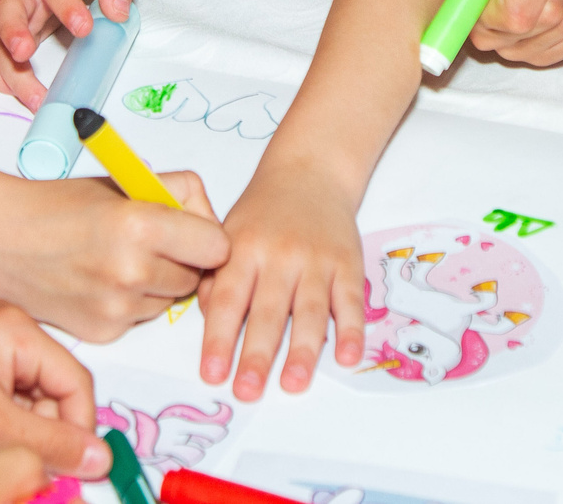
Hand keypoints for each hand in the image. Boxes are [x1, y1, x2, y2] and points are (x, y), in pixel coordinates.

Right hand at [0, 0, 138, 106]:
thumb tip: (118, 14)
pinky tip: (21, 96)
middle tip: (24, 54)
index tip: (84, 27)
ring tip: (35, 98)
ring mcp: (8, 14)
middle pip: (8, 11)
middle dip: (13, 33)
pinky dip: (0, 79)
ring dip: (10, 72)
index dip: (67, 5)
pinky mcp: (2, 34)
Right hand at [0, 158, 229, 342]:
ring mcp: (116, 308)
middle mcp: (132, 271)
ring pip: (168, 301)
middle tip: (150, 243)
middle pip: (195, 278)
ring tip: (117, 260)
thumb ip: (176, 193)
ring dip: (156, 284)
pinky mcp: (102, 333)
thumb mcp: (123, 181)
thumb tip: (209, 221)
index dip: (207, 238)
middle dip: (182, 261)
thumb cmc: (56, 205)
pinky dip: (130, 304)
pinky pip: (139, 319)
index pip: (217, 247)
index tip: (193, 232)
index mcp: (141, 224)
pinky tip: (98, 282)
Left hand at [0, 301, 108, 479]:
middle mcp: (11, 326)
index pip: (75, 380)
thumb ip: (54, 446)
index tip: (76, 466)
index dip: (79, 427)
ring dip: (27, 430)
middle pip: (58, 388)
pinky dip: (10, 424)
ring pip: (39, 397)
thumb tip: (104, 459)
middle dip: (48, 430)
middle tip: (26, 462)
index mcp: (17, 327)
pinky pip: (17, 396)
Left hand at [196, 157, 366, 401]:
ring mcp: (317, 260)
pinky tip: (348, 358)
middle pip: (269, 312)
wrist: (311, 171)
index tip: (212, 374)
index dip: (219, 338)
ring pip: (311, 311)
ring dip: (303, 351)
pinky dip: (352, 330)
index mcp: (243, 248)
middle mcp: (280, 255)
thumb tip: (211, 324)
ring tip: (293, 383)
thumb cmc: (262, 213)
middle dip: (257, 355)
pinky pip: (351, 301)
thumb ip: (217, 280)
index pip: (229, 300)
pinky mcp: (348, 263)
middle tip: (247, 391)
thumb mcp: (228, 234)